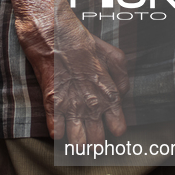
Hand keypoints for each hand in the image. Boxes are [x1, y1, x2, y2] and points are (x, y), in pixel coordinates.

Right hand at [17, 0, 128, 145]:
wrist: (52, 31)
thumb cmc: (81, 39)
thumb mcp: (111, 53)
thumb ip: (120, 75)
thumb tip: (123, 92)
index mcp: (109, 93)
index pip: (118, 126)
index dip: (115, 129)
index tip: (112, 129)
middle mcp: (92, 104)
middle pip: (97, 140)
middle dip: (95, 142)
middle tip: (92, 139)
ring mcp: (71, 106)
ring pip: (77, 142)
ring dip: (77, 144)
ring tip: (76, 142)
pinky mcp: (51, 103)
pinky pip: (56, 132)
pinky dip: (58, 134)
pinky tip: (59, 130)